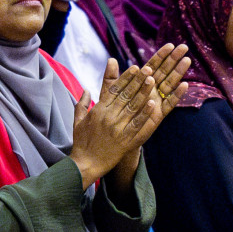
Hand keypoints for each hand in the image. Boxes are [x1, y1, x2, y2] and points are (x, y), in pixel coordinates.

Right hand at [70, 44, 188, 184]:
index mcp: (98, 110)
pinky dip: (145, 113)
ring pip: (132, 107)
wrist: (85, 164)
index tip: (134, 67)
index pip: (113, 90)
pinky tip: (154, 104)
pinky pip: (137, 124)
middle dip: (137, 81)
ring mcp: (117, 128)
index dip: (125, 78)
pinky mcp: (125, 140)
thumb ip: (82, 103)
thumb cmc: (81, 142)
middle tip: (148, 69)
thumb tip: (87, 89)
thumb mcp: (78, 120)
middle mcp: (108, 117)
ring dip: (143, 93)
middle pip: (125, 95)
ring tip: (153, 81)